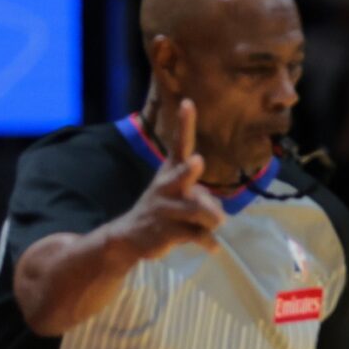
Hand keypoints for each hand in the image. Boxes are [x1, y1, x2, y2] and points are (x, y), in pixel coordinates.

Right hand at [114, 100, 224, 258]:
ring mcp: (166, 210)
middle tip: (197, 161)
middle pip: (181, 176)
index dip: (184, 124)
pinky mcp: (167, 231)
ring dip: (213, 217)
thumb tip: (218, 216)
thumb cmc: (164, 210)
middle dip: (188, 171)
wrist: (129, 237)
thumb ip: (203, 198)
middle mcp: (167, 187)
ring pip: (197, 210)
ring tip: (218, 222)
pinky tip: (213, 246)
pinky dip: (209, 241)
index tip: (188, 102)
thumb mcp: (180, 196)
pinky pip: (198, 235)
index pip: (179, 145)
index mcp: (171, 173)